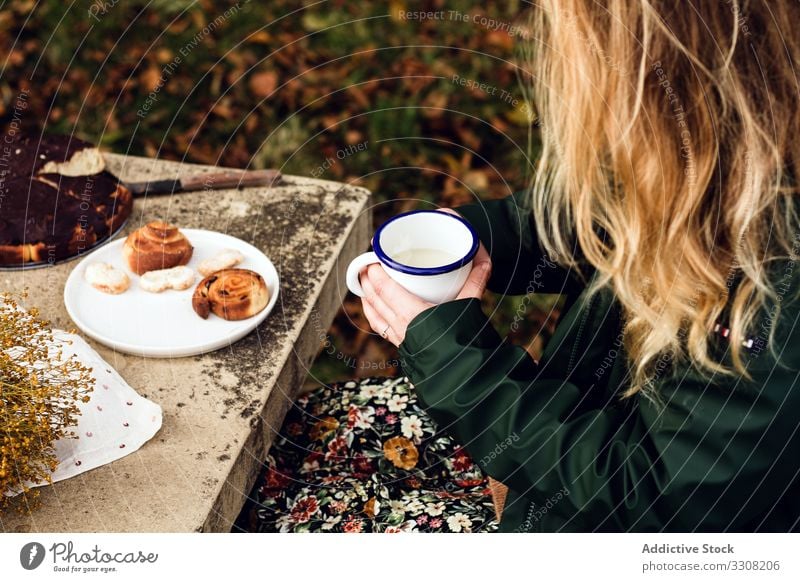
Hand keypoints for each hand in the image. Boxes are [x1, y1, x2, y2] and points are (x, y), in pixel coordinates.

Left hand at [359, 211, 491, 346]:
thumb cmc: (463, 341)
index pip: (383, 288)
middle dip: (366, 279)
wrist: (463, 372)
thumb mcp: (469, 306)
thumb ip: (475, 280)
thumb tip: (482, 259)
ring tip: (365, 280)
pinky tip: (372, 306)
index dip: (374, 272)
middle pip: (373, 298)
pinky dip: (372, 312)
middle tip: (366, 263)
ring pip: (373, 313)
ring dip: (366, 295)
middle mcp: (399, 325)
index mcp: (411, 313)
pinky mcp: (401, 344)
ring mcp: (398, 336)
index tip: (373, 257)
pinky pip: (378, 326)